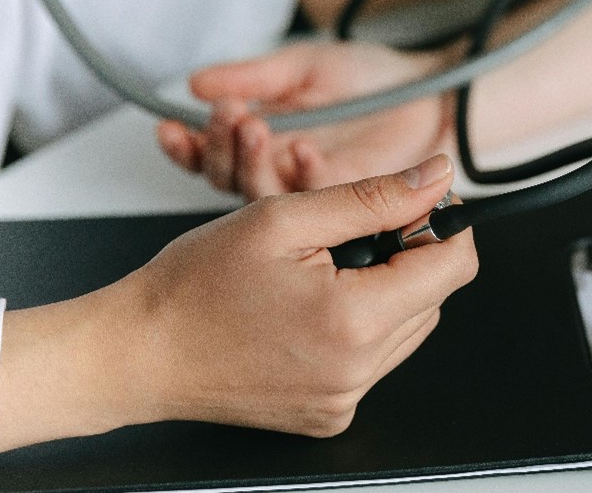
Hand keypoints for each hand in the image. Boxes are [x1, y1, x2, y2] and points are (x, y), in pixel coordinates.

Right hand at [0, 155, 476, 455]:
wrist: (137, 352)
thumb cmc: (194, 285)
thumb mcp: (285, 217)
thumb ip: (373, 196)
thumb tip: (438, 178)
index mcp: (353, 322)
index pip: (454, 267)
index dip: (443, 225)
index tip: (415, 202)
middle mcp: (357, 372)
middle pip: (432, 297)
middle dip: (404, 255)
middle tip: (344, 233)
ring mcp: (343, 400)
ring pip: (406, 327)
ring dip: (382, 290)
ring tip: (319, 270)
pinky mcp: (328, 414)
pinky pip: (373, 359)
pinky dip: (357, 326)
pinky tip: (308, 308)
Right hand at [158, 41, 453, 198]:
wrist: (433, 90)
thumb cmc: (373, 78)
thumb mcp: (305, 66)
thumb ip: (254, 76)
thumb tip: (196, 84)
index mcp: (265, 145)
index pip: (212, 156)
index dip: (188, 145)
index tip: (171, 126)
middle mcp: (284, 177)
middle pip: (230, 181)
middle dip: (220, 148)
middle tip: (229, 116)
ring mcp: (314, 199)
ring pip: (266, 197)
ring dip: (253, 162)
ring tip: (254, 125)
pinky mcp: (348, 211)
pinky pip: (317, 202)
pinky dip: (306, 174)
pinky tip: (303, 148)